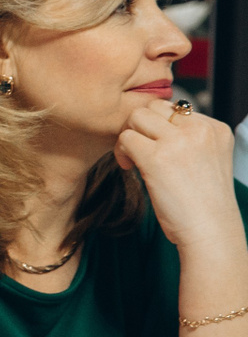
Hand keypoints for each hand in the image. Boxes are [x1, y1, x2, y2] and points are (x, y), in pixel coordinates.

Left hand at [116, 100, 242, 252]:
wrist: (209, 229)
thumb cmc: (202, 202)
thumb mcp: (206, 160)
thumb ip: (188, 139)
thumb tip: (153, 126)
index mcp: (215, 129)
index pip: (176, 109)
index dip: (158, 127)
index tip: (157, 150)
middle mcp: (200, 130)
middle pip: (154, 107)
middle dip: (140, 127)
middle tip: (139, 151)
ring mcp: (179, 142)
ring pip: (137, 117)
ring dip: (128, 136)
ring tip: (133, 160)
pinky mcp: (157, 157)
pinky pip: (126, 138)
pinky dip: (121, 152)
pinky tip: (129, 168)